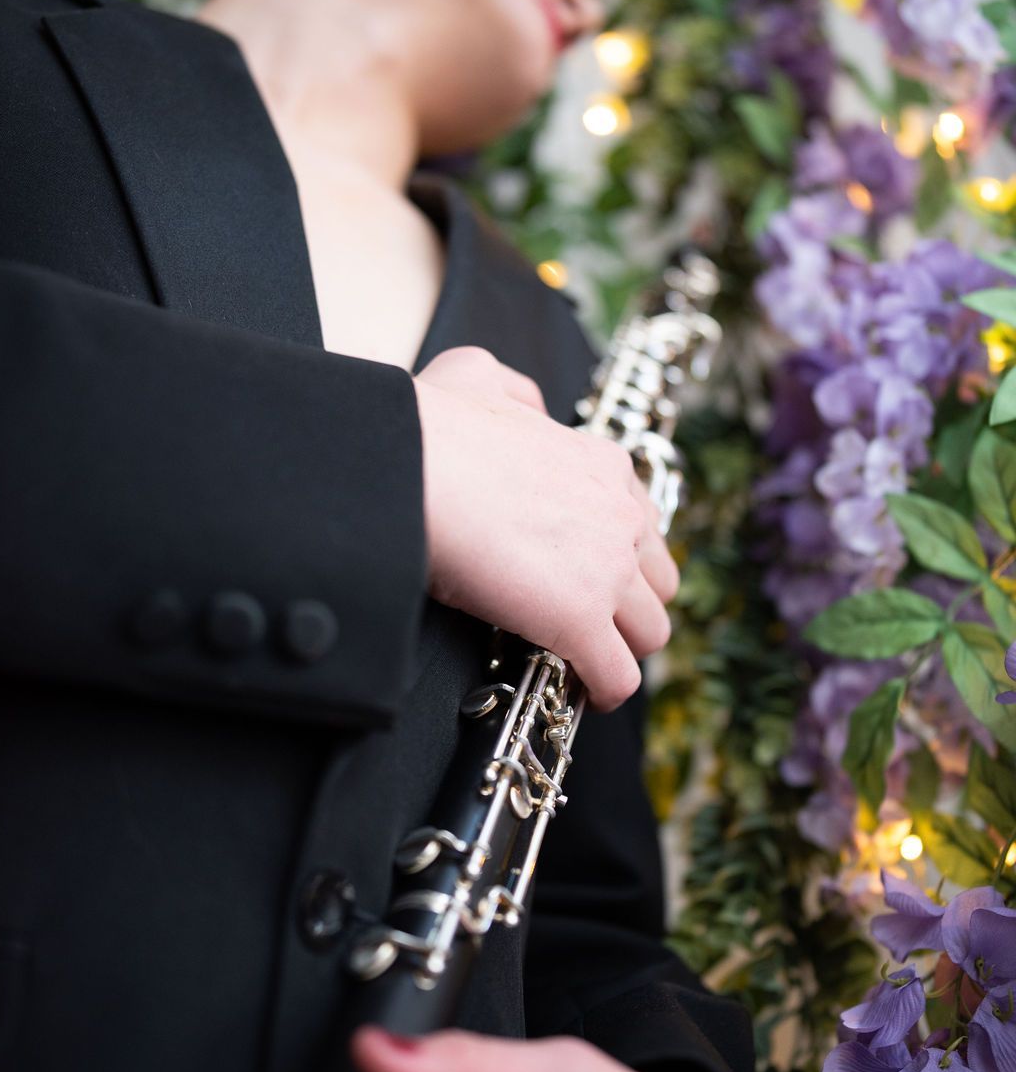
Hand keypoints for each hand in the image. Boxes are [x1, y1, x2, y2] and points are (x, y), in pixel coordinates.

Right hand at [413, 347, 678, 712]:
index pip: (640, 521)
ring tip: (590, 661)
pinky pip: (617, 676)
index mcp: (601, 465)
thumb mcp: (480, 377)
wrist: (413, 468)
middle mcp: (619, 517)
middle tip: (596, 620)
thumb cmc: (434, 429)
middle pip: (660, 580)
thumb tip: (527, 407)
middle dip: (634, 604)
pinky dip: (605, 690)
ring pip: (651, 631)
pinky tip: (587, 694)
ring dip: (623, 649)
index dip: (618, 552)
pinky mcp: (580, 621)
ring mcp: (605, 572)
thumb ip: (515, 391)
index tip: (590, 570)